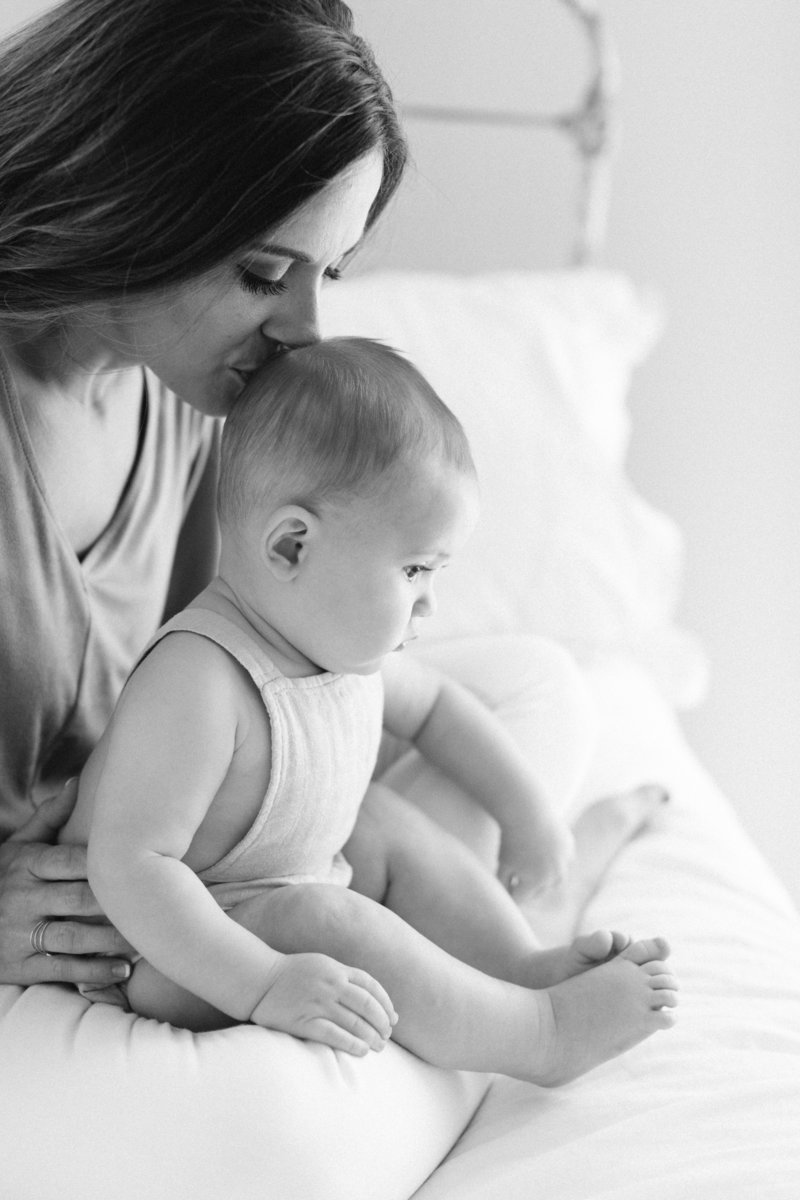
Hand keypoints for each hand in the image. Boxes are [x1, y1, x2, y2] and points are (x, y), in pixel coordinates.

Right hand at [0, 783, 133, 985]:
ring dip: (112, 940)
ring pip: (73, 937)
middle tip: (156, 903)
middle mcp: (23, 899)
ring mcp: (20, 935)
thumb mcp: (17, 846)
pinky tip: (123, 969)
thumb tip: (78, 781)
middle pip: (78, 900)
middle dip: (117, 903)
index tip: (143, 862)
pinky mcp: (21, 966)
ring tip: (146, 939)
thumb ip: (49, 817)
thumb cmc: (0, 878)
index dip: (106, 864)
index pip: (71, 861)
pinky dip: (93, 972)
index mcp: (26, 865)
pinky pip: (61, 969)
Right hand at [249, 952, 397, 1055]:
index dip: (386, 1003)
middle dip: (382, 1023)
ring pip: (354, 1022)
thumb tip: (369, 996)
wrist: (260, 980)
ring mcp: (318, 1004)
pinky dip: (351, 1044)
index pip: (371, 986)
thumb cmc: (293, 973)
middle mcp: (331, 985)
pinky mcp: (304, 1022)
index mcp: (336, 970)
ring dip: (371, 1037)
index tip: (393, 1018)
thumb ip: (344, 977)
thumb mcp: (322, 964)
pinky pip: (334, 1035)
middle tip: (387, 1036)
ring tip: (379, 1047)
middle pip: (367, 1006)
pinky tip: (361, 1051)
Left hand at [498, 811, 574, 899]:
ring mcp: (565, 863)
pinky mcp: (570, 849)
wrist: (527, 812)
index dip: (510, 893)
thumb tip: (504, 897)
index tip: (504, 886)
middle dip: (527, 888)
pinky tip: (544, 854)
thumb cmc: (511, 838)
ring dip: (544, 878)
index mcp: (535, 883)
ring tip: (530, 868)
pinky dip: (556, 862)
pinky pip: (563, 863)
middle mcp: (554, 877)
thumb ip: (503, 883)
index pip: (520, 898)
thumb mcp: (503, 863)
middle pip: (538, 891)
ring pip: (555, 880)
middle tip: (516, 880)